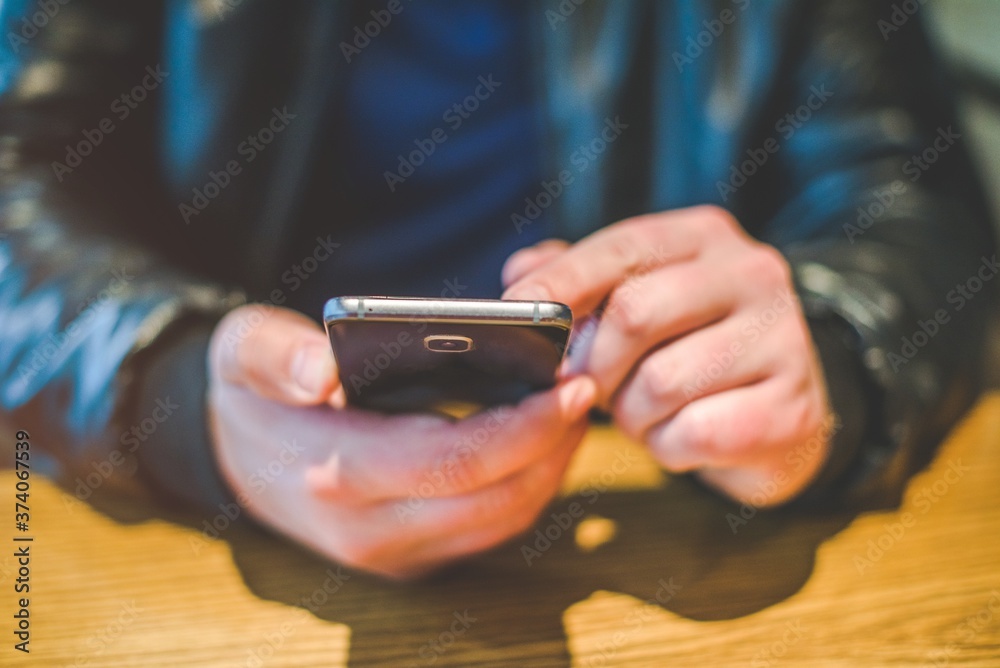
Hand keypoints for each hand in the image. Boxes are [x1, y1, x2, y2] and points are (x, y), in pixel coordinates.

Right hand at [206, 305, 596, 578]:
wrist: (237, 458)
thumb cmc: (253, 394)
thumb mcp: (242, 352)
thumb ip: (274, 355)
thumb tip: (319, 371)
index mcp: (336, 476)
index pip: (452, 461)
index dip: (522, 425)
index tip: (568, 381)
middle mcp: (372, 532)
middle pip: (495, 498)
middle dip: (553, 443)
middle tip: (587, 385)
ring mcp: (396, 553)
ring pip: (503, 520)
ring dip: (550, 468)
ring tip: (574, 408)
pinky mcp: (415, 557)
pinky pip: (492, 528)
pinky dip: (529, 485)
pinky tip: (544, 439)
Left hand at [503, 205, 831, 505]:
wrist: (777, 413)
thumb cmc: (686, 350)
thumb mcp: (635, 302)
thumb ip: (579, 283)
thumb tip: (521, 275)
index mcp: (704, 237)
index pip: (621, 247)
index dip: (562, 281)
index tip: (514, 308)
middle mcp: (752, 275)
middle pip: (635, 314)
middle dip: (593, 363)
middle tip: (586, 387)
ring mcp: (783, 339)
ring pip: (660, 383)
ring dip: (631, 413)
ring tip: (643, 413)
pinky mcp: (791, 407)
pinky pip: (695, 433)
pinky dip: (668, 447)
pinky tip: (679, 438)